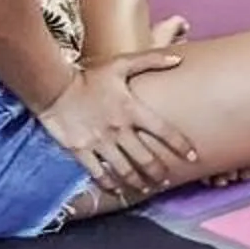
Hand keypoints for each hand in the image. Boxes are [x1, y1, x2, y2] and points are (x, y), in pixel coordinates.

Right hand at [35, 53, 194, 198]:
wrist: (55, 88)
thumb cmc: (91, 76)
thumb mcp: (122, 64)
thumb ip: (151, 60)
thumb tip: (178, 59)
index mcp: (133, 110)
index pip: (165, 131)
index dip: (181, 145)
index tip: (194, 156)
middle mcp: (119, 129)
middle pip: (146, 158)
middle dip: (159, 172)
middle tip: (167, 180)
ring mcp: (99, 142)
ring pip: (124, 169)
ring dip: (138, 182)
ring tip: (146, 189)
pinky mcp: (80, 150)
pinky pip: (97, 173)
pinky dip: (109, 184)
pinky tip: (117, 189)